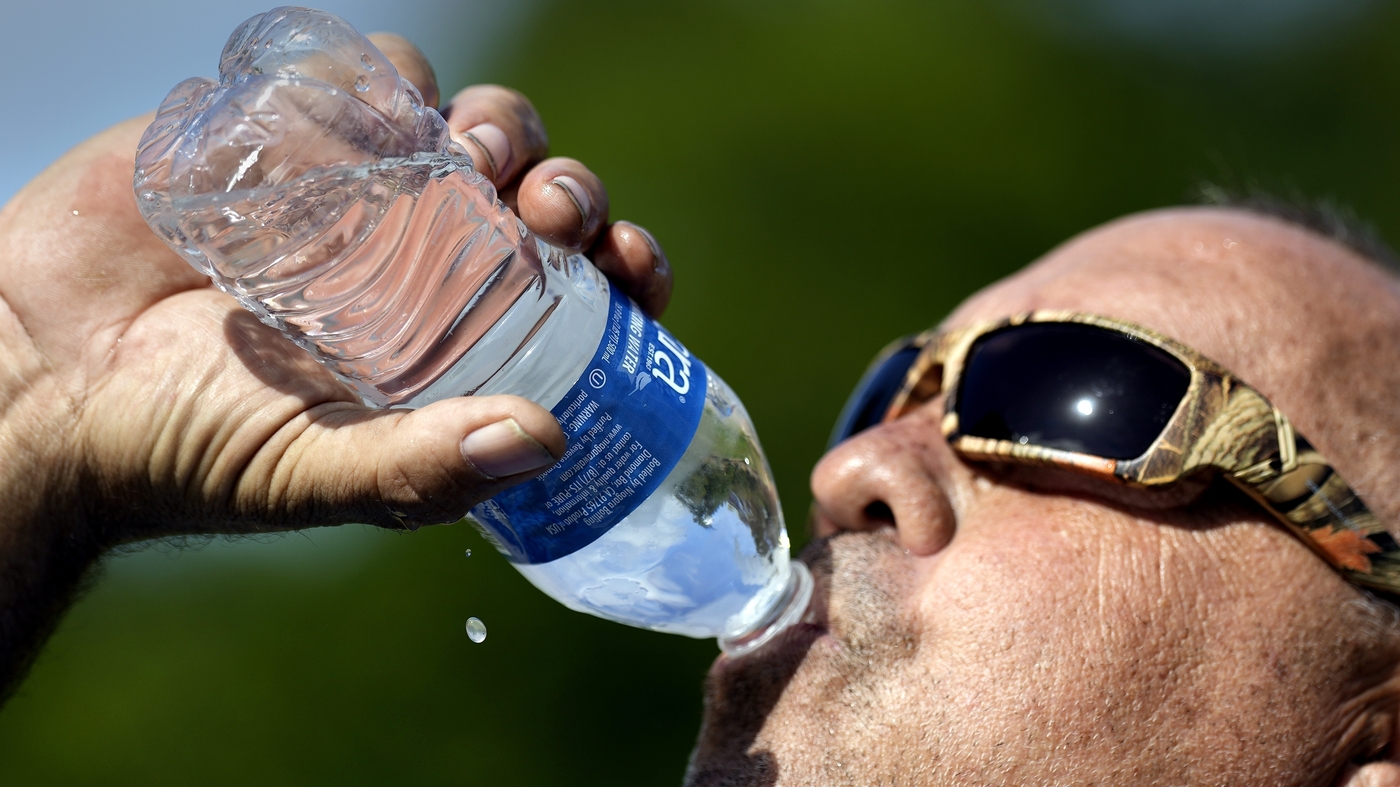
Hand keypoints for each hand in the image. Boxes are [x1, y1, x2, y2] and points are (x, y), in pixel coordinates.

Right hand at [0, 35, 669, 693]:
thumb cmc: (186, 448)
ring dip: (499, 124)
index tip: (631, 263)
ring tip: (473, 154)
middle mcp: (425, 263)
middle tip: (550, 205)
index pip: (578, 293)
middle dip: (568, 188)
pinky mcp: (285, 136)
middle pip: (539, 196)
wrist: (45, 380)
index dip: (621, 267)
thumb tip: (548, 441)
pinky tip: (377, 117)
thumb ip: (421, 468)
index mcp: (457, 344)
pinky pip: (369, 78)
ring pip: (470, 125)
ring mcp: (359, 195)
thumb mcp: (314, 475)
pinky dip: (390, 79)